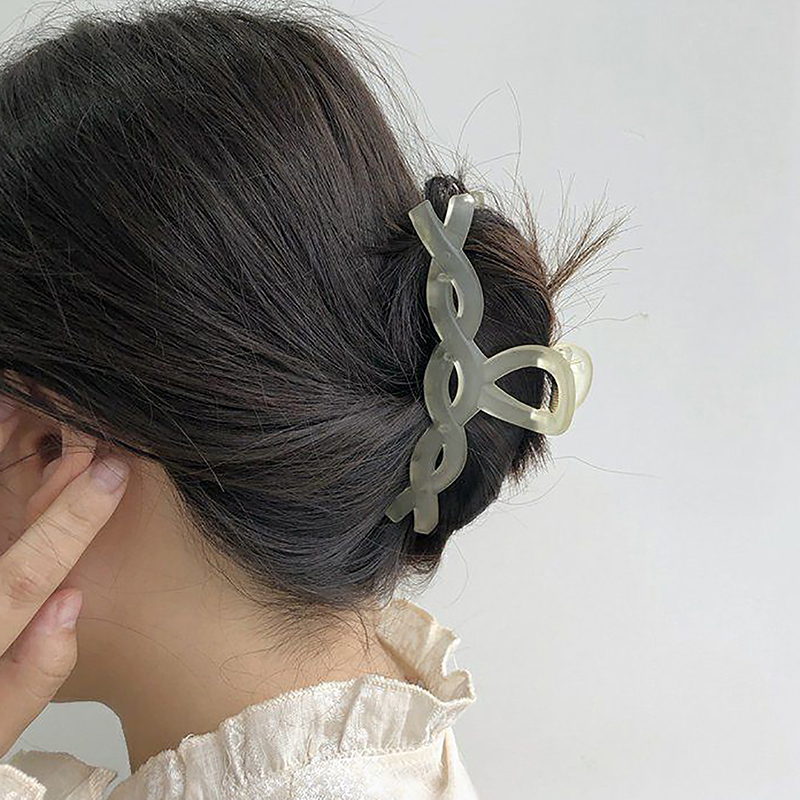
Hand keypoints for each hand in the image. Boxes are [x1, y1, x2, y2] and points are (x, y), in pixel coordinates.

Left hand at [0, 392, 129, 757]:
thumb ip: (29, 679)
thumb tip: (70, 602)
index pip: (27, 576)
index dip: (75, 522)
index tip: (114, 473)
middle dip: (30, 464)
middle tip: (60, 406)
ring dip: (7, 454)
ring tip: (24, 401)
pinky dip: (3, 473)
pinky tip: (13, 437)